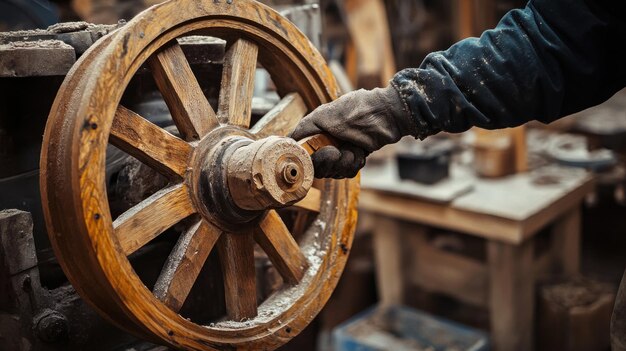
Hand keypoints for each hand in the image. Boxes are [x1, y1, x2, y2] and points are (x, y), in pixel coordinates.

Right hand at [291, 86, 414, 177]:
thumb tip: (287, 140)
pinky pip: (348, 171)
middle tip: (339, 151)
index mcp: (316, 131)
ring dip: (345, 162)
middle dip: (330, 162)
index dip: (310, 160)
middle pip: (318, 167)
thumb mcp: (325, 116)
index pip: (303, 154)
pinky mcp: (354, 157)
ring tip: (354, 148)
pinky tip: (361, 152)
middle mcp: (326, 142)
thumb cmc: (357, 111)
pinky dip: (355, 163)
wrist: (388, 115)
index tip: (323, 153)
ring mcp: (340, 150)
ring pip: (334, 171)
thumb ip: (304, 128)